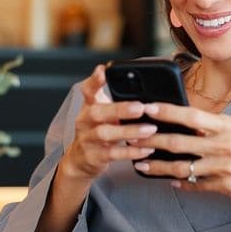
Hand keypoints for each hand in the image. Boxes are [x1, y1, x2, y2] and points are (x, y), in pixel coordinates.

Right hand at [59, 65, 157, 181]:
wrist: (80, 161)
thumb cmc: (97, 131)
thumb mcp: (103, 113)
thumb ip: (116, 99)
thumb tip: (143, 86)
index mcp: (89, 106)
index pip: (88, 89)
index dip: (94, 80)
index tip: (104, 70)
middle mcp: (85, 121)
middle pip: (98, 112)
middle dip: (120, 109)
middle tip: (141, 107)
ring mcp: (88, 139)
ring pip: (105, 134)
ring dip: (129, 131)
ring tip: (150, 129)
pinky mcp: (94, 157)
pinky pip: (113, 154)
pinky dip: (131, 152)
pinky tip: (147, 149)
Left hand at [130, 103, 230, 199]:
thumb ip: (211, 125)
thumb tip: (182, 121)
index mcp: (225, 126)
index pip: (190, 115)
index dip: (166, 111)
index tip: (146, 107)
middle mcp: (222, 146)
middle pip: (178, 142)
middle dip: (150, 140)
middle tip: (131, 137)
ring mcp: (222, 168)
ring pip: (180, 168)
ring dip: (156, 167)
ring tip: (141, 164)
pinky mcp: (224, 187)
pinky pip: (194, 185)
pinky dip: (179, 183)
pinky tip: (167, 180)